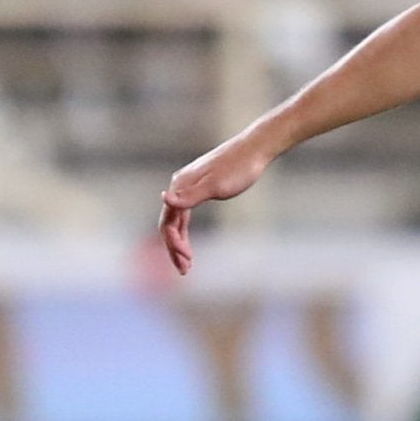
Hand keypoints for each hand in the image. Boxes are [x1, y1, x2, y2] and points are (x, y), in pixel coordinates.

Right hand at [159, 135, 273, 273]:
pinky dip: (186, 229)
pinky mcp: (200, 186)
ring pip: (177, 218)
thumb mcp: (216, 186)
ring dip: (180, 241)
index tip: (187, 262)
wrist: (255, 150)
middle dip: (175, 248)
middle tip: (184, 270)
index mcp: (181, 187)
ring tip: (187, 262)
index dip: (174, 244)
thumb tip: (165, 199)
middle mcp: (180, 186)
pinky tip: (188, 238)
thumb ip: (191, 195)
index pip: (168, 222)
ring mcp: (189, 186)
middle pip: (169, 223)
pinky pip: (186, 212)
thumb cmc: (239, 168)